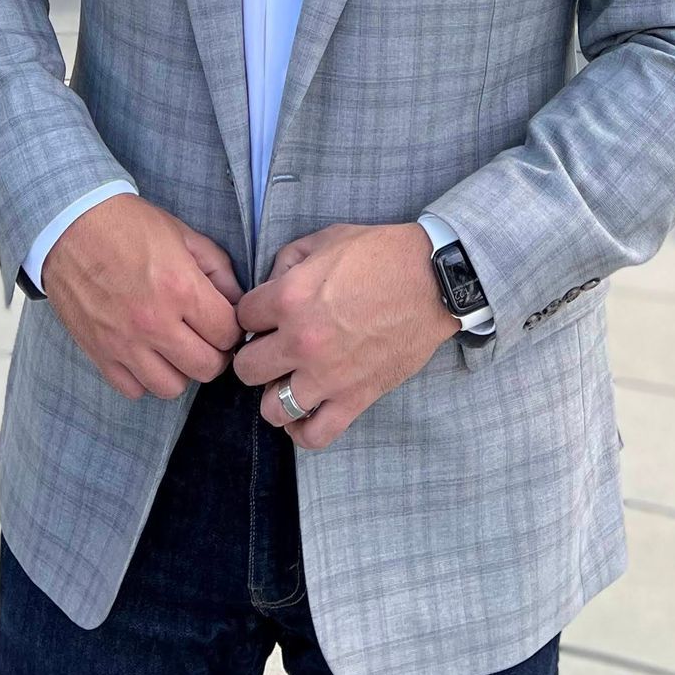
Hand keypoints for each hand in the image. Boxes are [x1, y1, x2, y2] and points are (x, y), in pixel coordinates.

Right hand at [41, 195, 242, 401]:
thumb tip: (237, 301)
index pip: (228, 333)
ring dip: (180, 370)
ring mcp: (124, 343)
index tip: (224, 320)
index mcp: (180, 288)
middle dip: (214, 353)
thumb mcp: (183, 234)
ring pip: (171, 387)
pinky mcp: (99, 353)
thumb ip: (218, 270)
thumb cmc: (128, 225)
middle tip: (206, 337)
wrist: (70, 224)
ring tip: (175, 348)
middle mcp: (154, 322)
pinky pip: (133, 389)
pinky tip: (146, 354)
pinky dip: (144, 378)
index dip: (232, 328)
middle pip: (207, 367)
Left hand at [231, 223, 456, 450]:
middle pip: (246, 368)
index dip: (252, 315)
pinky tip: (305, 411)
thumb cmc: (381, 254)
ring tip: (289, 380)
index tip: (266, 316)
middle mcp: (301, 341)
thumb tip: (271, 285)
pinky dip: (303, 430)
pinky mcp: (355, 398)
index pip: (242, 318)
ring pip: (272, 409)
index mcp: (289, 297)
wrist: (432, 280)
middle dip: (255, 356)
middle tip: (274, 348)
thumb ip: (288, 260)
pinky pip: (314, 435)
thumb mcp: (326, 239)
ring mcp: (327, 375)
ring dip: (275, 395)